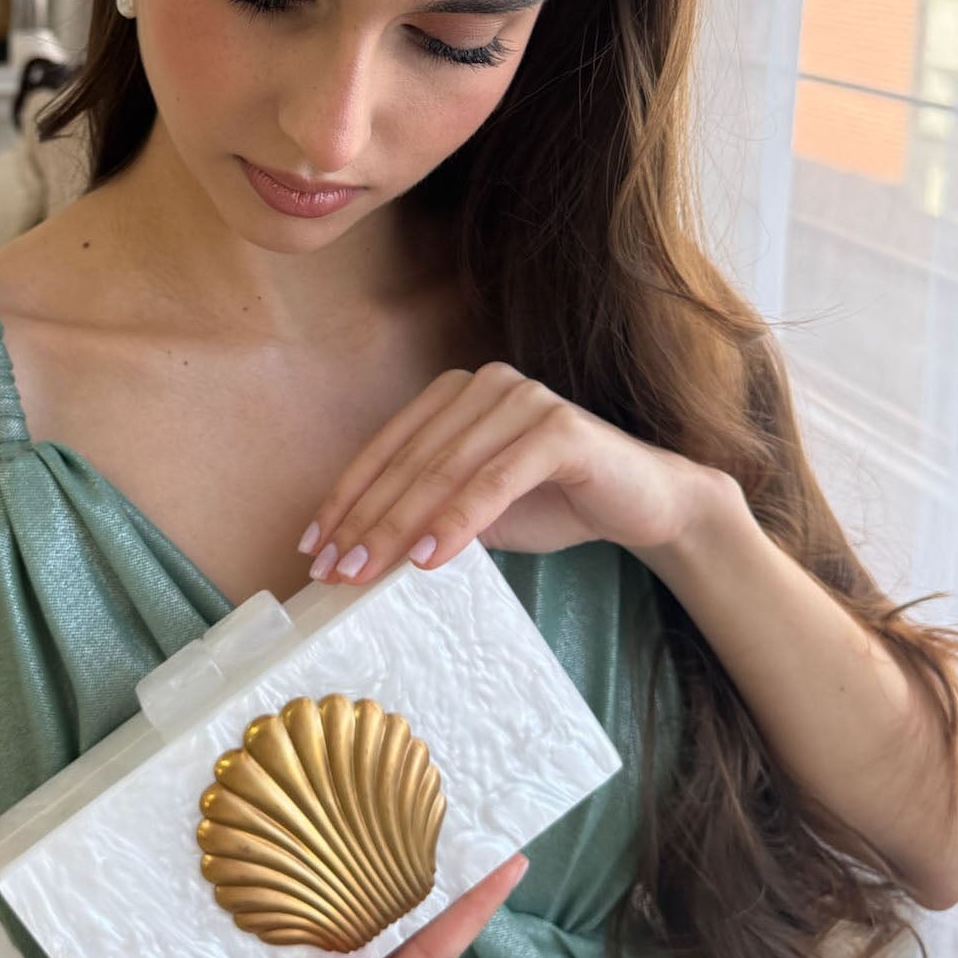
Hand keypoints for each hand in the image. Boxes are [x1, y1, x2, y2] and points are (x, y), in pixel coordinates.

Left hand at [299, 361, 726, 585]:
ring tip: (366, 573)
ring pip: (444, 471)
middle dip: (364, 521)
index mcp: (456, 393)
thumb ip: (425, 514)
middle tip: (332, 571)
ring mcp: (523, 399)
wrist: (645, 504)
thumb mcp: (476, 513)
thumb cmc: (554, 504)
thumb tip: (354, 555)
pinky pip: (494, 480)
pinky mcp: (559, 427)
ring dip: (399, 527)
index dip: (346, 499)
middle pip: (410, 461)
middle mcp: (486, 384)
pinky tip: (428, 559)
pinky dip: (457, 521)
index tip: (312, 548)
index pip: (387, 448)